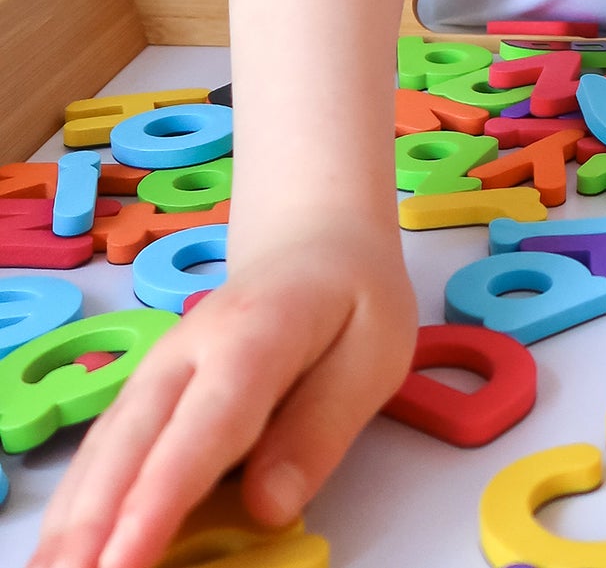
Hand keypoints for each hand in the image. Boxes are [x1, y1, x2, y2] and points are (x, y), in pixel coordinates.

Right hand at [28, 213, 417, 567]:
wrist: (316, 243)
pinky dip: (75, 501)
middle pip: (134, 441)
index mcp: (256, 336)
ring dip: (72, 518)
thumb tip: (269, 509)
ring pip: (105, 448)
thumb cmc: (354, 300)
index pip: (205, 427)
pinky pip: (103, 449)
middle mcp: (189, 350)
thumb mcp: (373, 354)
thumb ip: (322, 430)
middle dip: (95, 521)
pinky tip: (60, 549)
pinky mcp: (146, 390)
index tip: (125, 560)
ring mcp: (158, 368)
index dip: (161, 498)